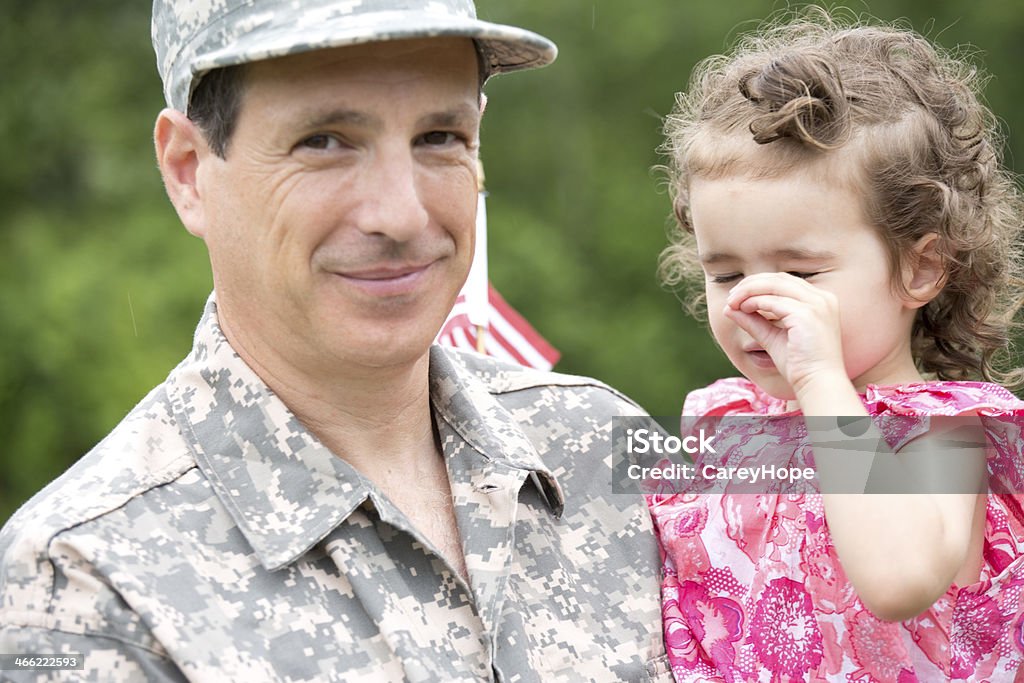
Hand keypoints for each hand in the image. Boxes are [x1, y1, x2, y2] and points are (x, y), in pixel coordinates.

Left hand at [724, 272, 845, 394]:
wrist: (817, 383)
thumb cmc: (799, 364)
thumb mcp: (772, 337)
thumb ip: (754, 321)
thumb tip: (729, 307)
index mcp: (820, 301)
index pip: (784, 281)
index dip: (757, 284)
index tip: (736, 295)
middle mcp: (822, 298)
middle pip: (778, 278)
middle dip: (750, 284)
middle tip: (731, 297)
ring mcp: (817, 305)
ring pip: (774, 285)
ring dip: (749, 291)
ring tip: (733, 302)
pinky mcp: (807, 314)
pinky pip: (774, 301)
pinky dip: (755, 302)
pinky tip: (744, 309)